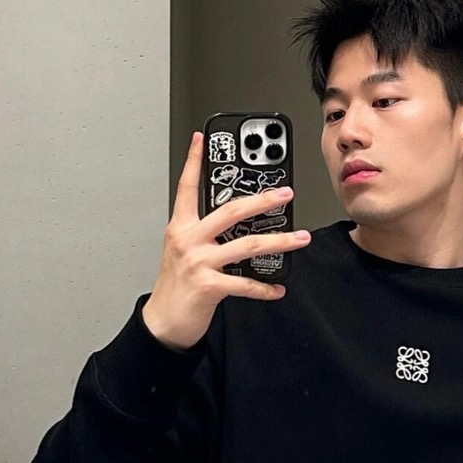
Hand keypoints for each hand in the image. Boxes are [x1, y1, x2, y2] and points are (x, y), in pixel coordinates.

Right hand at [141, 131, 309, 349]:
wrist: (162, 322)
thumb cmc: (175, 287)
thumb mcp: (183, 252)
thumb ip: (204, 234)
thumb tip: (238, 225)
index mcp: (181, 227)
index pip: (187, 187)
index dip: (193, 161)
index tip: (201, 139)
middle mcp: (188, 240)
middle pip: (231, 210)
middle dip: (263, 199)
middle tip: (285, 193)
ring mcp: (198, 262)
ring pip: (247, 244)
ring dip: (280, 241)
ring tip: (300, 238)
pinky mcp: (209, 285)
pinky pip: (245, 283)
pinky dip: (265, 287)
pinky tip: (277, 287)